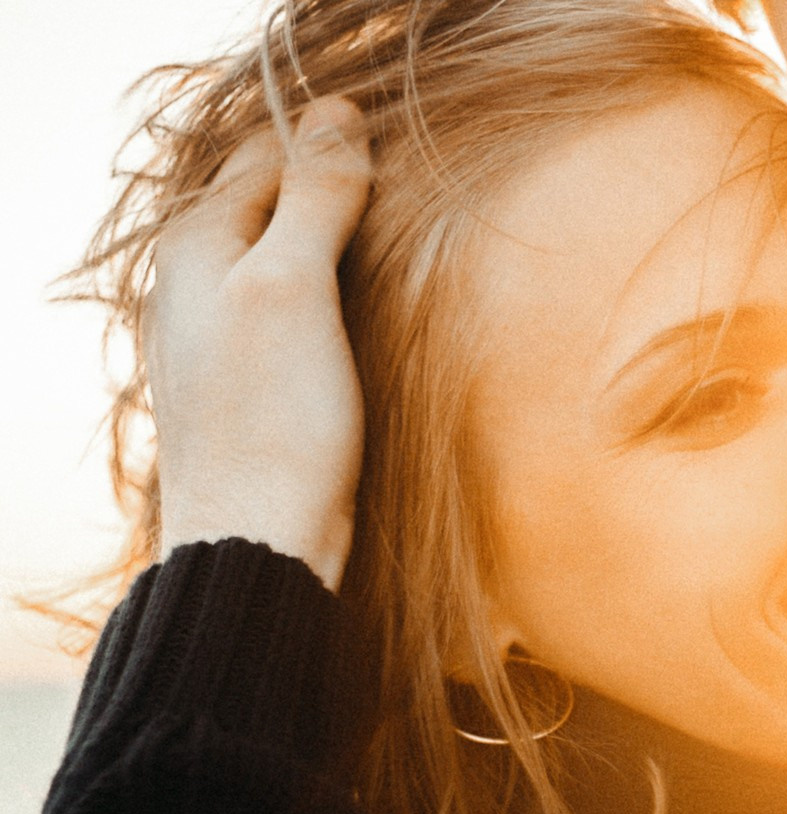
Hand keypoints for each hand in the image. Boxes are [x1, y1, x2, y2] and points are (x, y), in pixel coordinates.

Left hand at [147, 97, 372, 591]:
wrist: (260, 542)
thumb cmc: (273, 420)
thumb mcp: (292, 287)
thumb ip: (313, 198)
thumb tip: (338, 115)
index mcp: (195, 244)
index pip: (269, 152)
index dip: (331, 140)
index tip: (397, 141)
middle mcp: (197, 283)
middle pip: (273, 203)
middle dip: (334, 185)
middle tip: (409, 181)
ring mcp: (225, 336)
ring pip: (287, 257)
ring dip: (341, 242)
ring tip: (404, 234)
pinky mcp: (255, 384)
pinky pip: (298, 308)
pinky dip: (338, 293)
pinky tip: (375, 310)